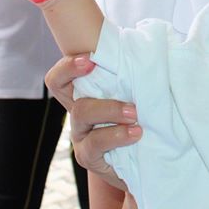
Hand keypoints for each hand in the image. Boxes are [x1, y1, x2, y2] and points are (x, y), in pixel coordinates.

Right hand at [45, 54, 142, 189]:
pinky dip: (117, 135)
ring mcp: (80, 135)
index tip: (91, 60)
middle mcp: (78, 113)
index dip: (68, 67)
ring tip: (136, 115)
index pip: (59, 79)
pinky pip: (94, 144)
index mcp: (83, 94)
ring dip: (111, 112)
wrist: (142, 161)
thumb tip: (148, 47)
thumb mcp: (131, 95)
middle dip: (103, 97)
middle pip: (75, 100)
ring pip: (82, 115)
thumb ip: (129, 75)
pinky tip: (136, 134)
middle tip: (132, 104)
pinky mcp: (87, 156)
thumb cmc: (137, 119)